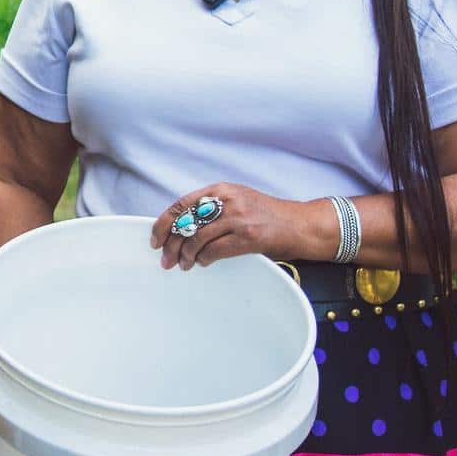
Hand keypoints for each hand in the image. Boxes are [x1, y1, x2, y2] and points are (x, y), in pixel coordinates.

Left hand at [150, 183, 321, 269]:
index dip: (163, 224)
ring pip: (197, 239)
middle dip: (171, 244)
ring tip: (183, 265)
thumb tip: (180, 228)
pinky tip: (202, 263)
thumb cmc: (267, 216)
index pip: (180, 204)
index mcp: (220, 189)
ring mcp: (239, 217)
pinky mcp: (249, 236)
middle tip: (166, 259)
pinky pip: (214, 251)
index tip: (155, 239)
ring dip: (186, 256)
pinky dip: (204, 260)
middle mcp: (227, 200)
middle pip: (185, 223)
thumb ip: (212, 208)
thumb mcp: (237, 201)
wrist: (301, 224)